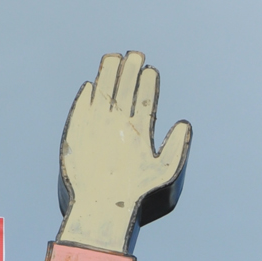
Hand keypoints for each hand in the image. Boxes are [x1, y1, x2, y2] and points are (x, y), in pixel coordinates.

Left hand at [57, 52, 190, 253]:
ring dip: (109, 69)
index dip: (148, 78)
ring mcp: (94, 121)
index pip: (145, 94)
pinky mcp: (76, 127)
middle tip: (134, 54)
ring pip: (102, 85)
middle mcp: (116, 120)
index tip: (149, 69)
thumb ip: (177, 147)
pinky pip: (83, 101)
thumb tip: (184, 124)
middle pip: (124, 83)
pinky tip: (92, 85)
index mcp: (139, 129)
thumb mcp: (164, 173)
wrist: (100, 205)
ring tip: (113, 58)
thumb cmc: (135, 193)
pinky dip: (89, 91)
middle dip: (131, 65)